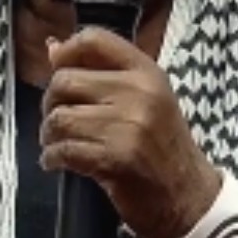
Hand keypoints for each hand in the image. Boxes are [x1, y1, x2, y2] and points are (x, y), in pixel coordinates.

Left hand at [40, 27, 221, 237]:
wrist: (189, 197)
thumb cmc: (162, 147)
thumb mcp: (144, 100)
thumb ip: (100, 73)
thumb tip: (52, 48)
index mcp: (147, 72)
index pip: (94, 40)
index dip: (66, 52)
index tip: (58, 71)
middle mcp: (139, 92)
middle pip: (65, 80)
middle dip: (50, 103)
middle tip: (56, 121)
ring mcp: (127, 125)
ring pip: (59, 118)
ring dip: (48, 135)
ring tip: (56, 143)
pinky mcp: (115, 158)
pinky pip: (63, 149)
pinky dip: (51, 157)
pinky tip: (57, 161)